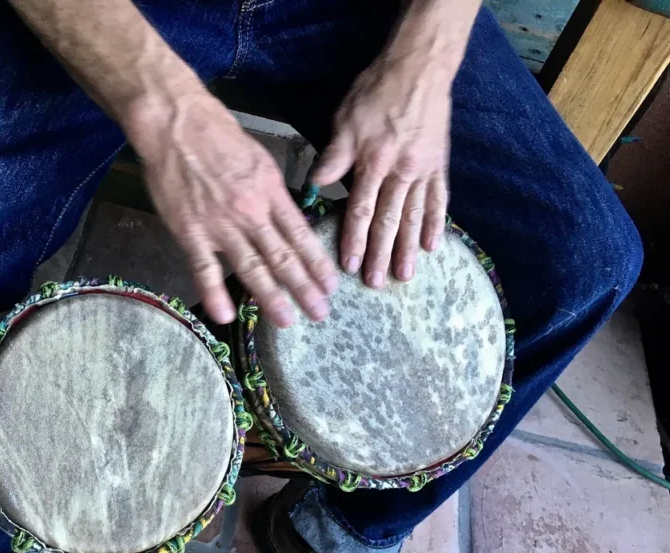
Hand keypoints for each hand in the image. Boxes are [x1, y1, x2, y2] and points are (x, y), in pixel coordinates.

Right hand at [128, 88, 337, 326]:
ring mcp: (220, 225)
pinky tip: (226, 315)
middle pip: (282, 257)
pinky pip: (205, 269)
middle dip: (304, 288)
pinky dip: (216, 293)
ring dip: (271, 297)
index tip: (330, 284)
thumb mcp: (259, 158)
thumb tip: (287, 217)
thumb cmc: (217, 135)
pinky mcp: (191, 232)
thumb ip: (272, 192)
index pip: (300, 235)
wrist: (176, 125)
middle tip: (320, 313)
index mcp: (270, 192)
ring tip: (287, 320)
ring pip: (252, 268)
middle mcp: (250, 213)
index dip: (316, 263)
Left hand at [309, 55, 451, 287]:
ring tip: (406, 275)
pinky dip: (436, 223)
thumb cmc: (375, 93)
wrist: (419, 69)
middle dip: (382, 254)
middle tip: (377, 283)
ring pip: (415, 216)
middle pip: (389, 220)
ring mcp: (423, 170)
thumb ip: (333, 157)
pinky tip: (433, 246)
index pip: (361, 209)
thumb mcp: (346, 121)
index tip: (350, 265)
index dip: (355, 239)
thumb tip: (313, 186)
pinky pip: (439, 199)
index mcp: (374, 163)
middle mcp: (401, 172)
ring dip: (408, 247)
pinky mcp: (438, 165)